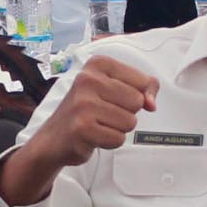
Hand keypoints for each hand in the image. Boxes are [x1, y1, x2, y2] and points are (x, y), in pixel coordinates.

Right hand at [19, 53, 158, 177]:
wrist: (55, 138)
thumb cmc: (87, 110)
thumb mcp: (114, 88)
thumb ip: (143, 88)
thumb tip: (152, 104)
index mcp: (98, 64)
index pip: (142, 81)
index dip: (135, 95)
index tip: (114, 98)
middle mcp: (88, 79)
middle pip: (137, 102)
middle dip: (125, 113)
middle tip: (102, 113)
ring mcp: (83, 103)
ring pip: (130, 122)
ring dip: (117, 128)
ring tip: (98, 124)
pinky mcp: (83, 127)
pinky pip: (118, 138)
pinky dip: (109, 142)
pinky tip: (93, 136)